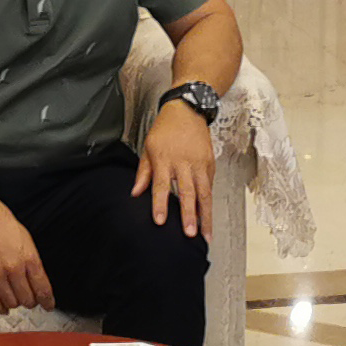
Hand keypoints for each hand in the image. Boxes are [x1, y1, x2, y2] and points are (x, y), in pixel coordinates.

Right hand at [0, 188, 55, 311]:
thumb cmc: (4, 226)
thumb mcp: (28, 242)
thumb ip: (33, 263)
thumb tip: (38, 282)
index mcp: (30, 259)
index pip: (43, 289)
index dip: (47, 301)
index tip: (48, 306)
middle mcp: (15, 269)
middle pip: (27, 299)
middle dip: (30, 301)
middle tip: (29, 299)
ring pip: (11, 302)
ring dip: (15, 303)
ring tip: (15, 299)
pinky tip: (3, 308)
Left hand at [134, 100, 215, 238]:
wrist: (188, 109)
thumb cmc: (165, 129)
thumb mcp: (148, 147)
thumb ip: (143, 173)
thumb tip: (135, 194)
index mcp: (165, 159)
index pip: (161, 186)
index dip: (160, 204)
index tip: (160, 221)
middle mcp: (184, 163)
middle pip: (187, 192)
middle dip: (190, 215)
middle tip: (190, 234)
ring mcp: (200, 164)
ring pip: (204, 193)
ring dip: (206, 216)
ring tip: (205, 235)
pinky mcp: (210, 164)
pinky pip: (210, 186)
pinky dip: (209, 203)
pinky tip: (208, 218)